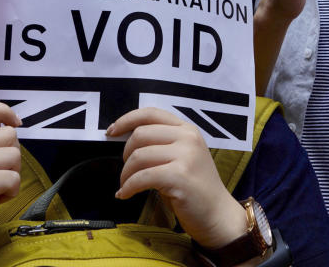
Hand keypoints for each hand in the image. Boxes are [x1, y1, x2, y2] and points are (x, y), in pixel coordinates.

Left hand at [109, 108, 247, 250]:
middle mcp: (188, 137)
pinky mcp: (179, 176)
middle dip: (125, 154)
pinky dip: (128, 187)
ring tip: (126, 186)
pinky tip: (125, 194)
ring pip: (138, 156)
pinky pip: (142, 177)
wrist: (218, 214)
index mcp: (187, 129)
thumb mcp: (182, 156)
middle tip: (127, 171)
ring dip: (125, 174)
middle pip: (140, 134)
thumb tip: (126, 138)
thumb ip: (162, 143)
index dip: (126, 120)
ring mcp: (186, 156)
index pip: (151, 113)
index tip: (111, 132)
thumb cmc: (195, 188)